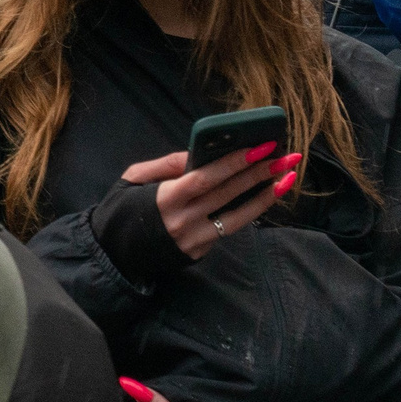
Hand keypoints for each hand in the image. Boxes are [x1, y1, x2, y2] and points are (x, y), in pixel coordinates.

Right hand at [118, 144, 301, 260]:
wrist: (114, 254)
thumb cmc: (123, 210)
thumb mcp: (133, 179)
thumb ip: (165, 165)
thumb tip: (196, 152)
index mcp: (164, 199)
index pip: (205, 179)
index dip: (233, 163)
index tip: (259, 147)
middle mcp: (183, 221)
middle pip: (227, 195)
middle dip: (258, 174)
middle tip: (285, 157)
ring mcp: (195, 240)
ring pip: (237, 217)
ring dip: (264, 196)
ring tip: (286, 178)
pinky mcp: (200, 252)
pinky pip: (228, 228)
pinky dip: (249, 211)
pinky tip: (265, 196)